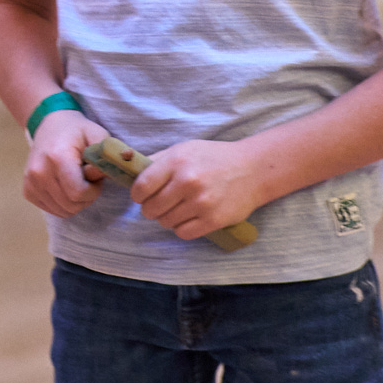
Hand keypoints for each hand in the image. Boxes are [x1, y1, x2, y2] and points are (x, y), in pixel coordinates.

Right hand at [22, 110, 109, 217]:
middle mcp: (39, 172)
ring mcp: (31, 183)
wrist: (51, 125)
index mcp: (57, 158)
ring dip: (75, 201)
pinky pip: (53, 210)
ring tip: (76, 181)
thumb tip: (109, 174)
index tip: (95, 178)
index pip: (78, 193)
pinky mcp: (28, 191)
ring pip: (63, 211)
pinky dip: (63, 203)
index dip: (93, 191)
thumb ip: (106, 156)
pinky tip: (65, 186)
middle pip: (71, 205)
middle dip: (86, 197)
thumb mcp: (97, 134)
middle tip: (87, 179)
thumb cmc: (77, 131)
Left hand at [130, 138, 268, 241]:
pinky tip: (190, 217)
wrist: (253, 169)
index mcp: (177, 161)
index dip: (137, 195)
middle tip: (161, 203)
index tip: (142, 196)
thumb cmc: (214, 158)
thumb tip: (130, 169)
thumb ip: (158, 160)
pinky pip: (183, 233)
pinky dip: (182, 228)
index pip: (141, 187)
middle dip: (151, 208)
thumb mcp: (184, 149)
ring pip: (166, 222)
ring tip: (179, 208)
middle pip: (151, 209)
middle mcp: (187, 182)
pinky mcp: (213, 220)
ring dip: (168, 218)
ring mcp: (201, 203)